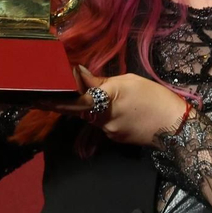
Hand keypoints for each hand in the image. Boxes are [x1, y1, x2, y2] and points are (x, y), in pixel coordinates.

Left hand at [36, 65, 189, 146]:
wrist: (176, 127)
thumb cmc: (155, 98)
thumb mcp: (128, 81)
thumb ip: (100, 81)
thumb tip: (78, 73)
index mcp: (106, 100)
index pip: (73, 100)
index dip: (53, 100)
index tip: (35, 98)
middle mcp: (103, 119)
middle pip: (80, 110)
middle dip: (69, 103)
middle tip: (52, 95)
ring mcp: (109, 132)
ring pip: (92, 117)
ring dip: (93, 107)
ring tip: (114, 98)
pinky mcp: (116, 139)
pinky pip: (104, 124)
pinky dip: (107, 115)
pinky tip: (125, 110)